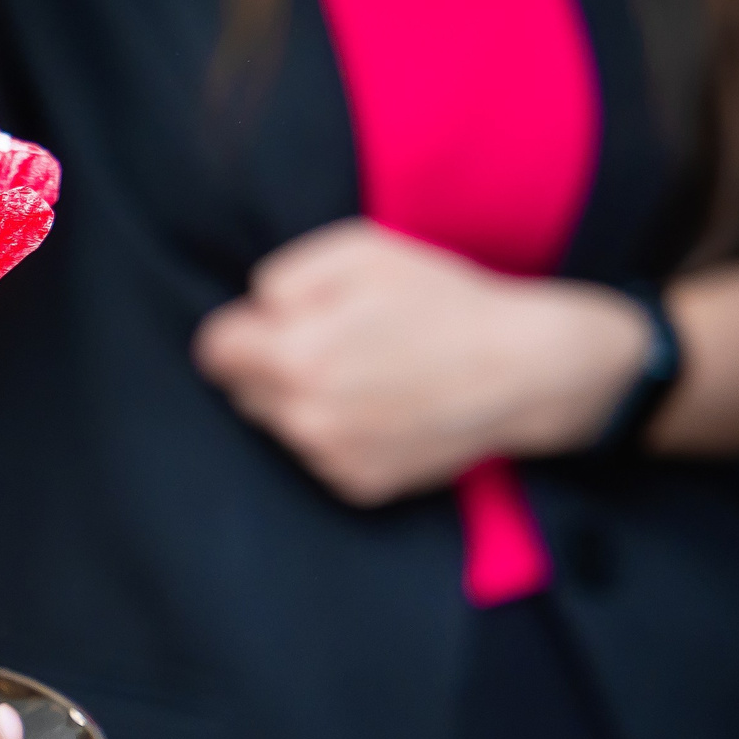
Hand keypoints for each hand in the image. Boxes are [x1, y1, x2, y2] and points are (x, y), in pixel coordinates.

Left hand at [193, 220, 646, 504]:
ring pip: (279, 425)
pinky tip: (384, 406)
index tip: (275, 323)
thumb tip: (254, 309)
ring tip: (365, 372)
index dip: (245, 328)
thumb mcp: (359, 251)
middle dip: (270, 364)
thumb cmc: (442, 300)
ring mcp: (330, 460)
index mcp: (294, 358)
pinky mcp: (358, 486)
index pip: (214, 351)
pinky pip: (318, 455)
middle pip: (242, 391)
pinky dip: (338, 432)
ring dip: (302, 400)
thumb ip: (283, 277)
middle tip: (330, 341)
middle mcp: (303, 420)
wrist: (524, 370)